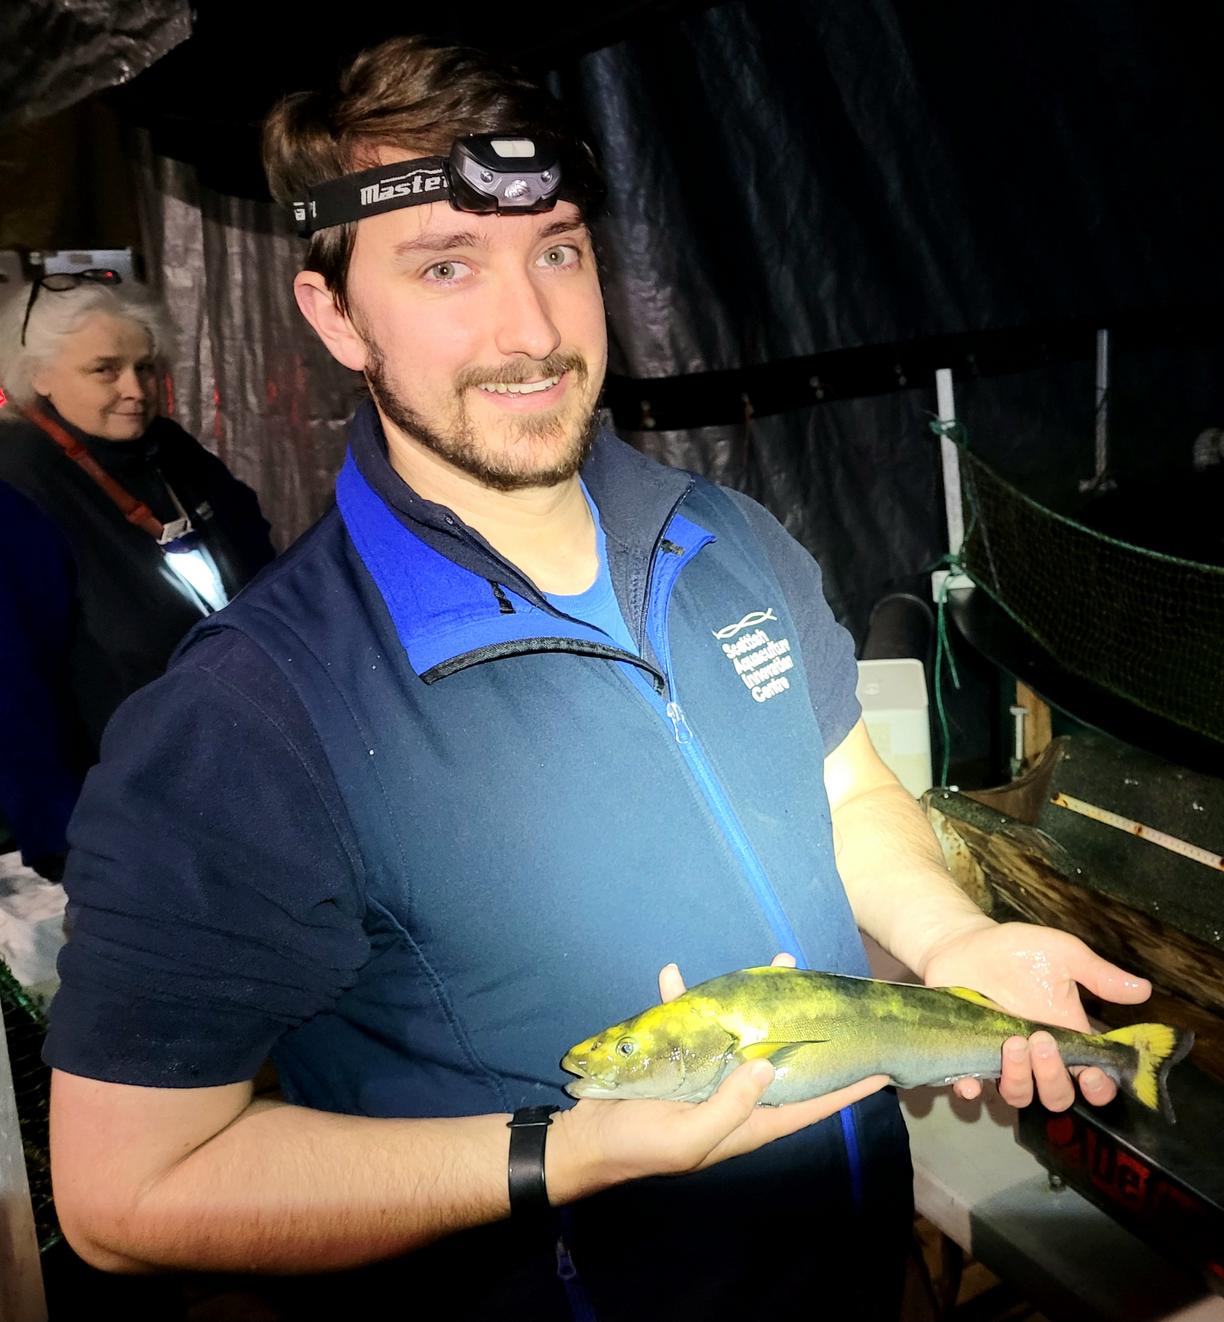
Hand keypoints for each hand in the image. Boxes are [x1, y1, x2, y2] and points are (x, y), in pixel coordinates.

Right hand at [547, 953, 887, 1203]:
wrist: (585, 1142)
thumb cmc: (640, 1146)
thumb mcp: (688, 1137)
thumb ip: (729, 1106)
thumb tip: (766, 1065)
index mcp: (746, 1123)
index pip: (809, 1105)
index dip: (846, 1090)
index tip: (882, 1069)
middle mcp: (735, 1096)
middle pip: (783, 1058)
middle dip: (807, 1028)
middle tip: (828, 992)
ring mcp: (706, 1073)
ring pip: (742, 1031)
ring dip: (754, 999)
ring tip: (775, 963)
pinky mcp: (675, 1056)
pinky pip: (686, 1021)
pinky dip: (682, 999)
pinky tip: (673, 975)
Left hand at [921, 921, 1150, 1110]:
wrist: (965, 942)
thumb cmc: (1019, 951)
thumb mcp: (1061, 953)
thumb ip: (1098, 975)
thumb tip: (1143, 989)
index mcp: (1068, 1037)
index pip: (1094, 1079)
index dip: (1100, 1088)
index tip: (1093, 1074)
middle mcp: (1038, 1057)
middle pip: (1057, 1095)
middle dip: (1054, 1077)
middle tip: (1042, 1040)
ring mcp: (1002, 1060)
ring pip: (1019, 1096)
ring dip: (1019, 1080)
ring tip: (1010, 1043)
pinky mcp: (968, 1055)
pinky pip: (970, 1087)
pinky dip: (970, 1090)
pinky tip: (969, 1083)